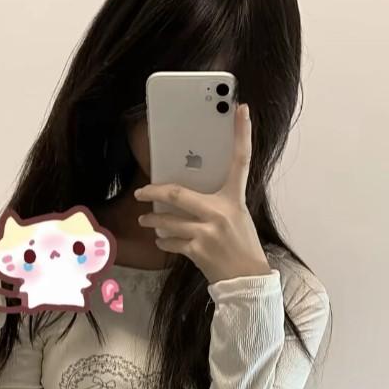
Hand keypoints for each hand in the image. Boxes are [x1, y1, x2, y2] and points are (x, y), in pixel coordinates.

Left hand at [134, 103, 271, 284]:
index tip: (241, 109)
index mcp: (234, 199)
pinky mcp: (197, 250)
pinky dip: (163, 242)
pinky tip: (162, 241)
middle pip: (176, 193)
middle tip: (142, 192)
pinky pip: (170, 242)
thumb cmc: (241, 245)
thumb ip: (216, 202)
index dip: (242, 133)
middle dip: (153, 192)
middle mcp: (220, 212)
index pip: (241, 160)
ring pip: (166, 221)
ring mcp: (207, 232)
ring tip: (145, 220)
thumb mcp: (236, 217)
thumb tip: (186, 194)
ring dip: (152, 221)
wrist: (247, 279)